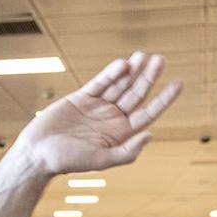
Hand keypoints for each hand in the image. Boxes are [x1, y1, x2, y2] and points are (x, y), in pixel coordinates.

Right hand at [15, 52, 181, 176]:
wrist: (37, 154)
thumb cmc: (68, 161)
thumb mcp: (101, 161)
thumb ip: (127, 151)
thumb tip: (151, 134)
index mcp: (120, 134)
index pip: (148, 113)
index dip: (164, 99)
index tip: (179, 84)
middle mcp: (111, 118)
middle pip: (136, 94)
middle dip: (149, 78)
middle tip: (161, 60)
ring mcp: (97, 106)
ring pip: (120, 85)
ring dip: (133, 71)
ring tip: (144, 56)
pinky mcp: (81, 97)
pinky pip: (100, 82)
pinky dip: (111, 73)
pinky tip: (123, 64)